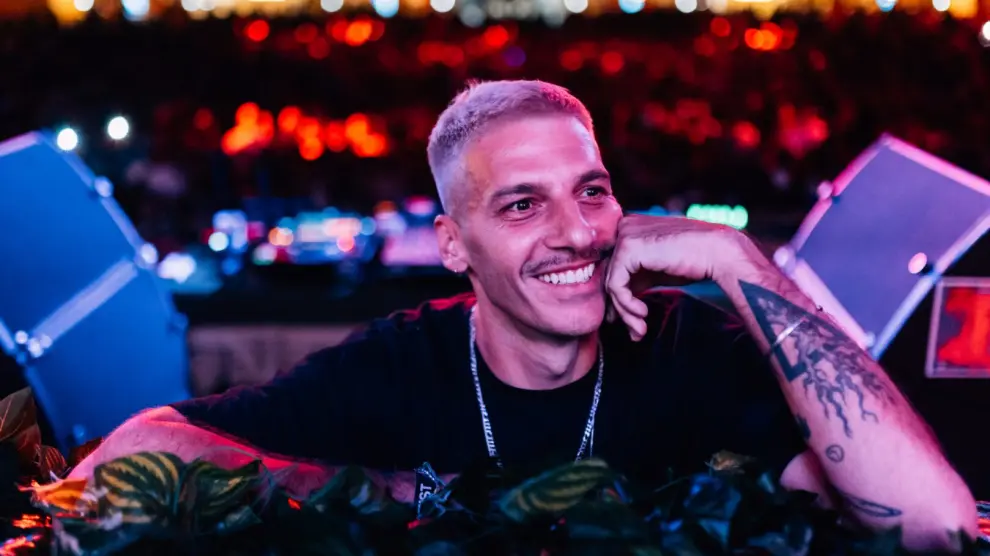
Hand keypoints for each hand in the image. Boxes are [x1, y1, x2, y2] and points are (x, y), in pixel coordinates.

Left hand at [604, 215, 762, 340]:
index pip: (612, 268)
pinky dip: (626, 304)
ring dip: (625, 312)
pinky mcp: (629, 247)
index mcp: (631, 230)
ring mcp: (625, 235)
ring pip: (610, 283)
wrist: (718, 253)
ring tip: (640, 329)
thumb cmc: (694, 262)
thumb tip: (615, 309)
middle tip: (635, 331)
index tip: (630, 321)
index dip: (618, 299)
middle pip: (609, 276)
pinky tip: (642, 314)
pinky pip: (616, 284)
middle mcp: (624, 228)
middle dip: (621, 309)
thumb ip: (635, 282)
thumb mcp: (657, 273)